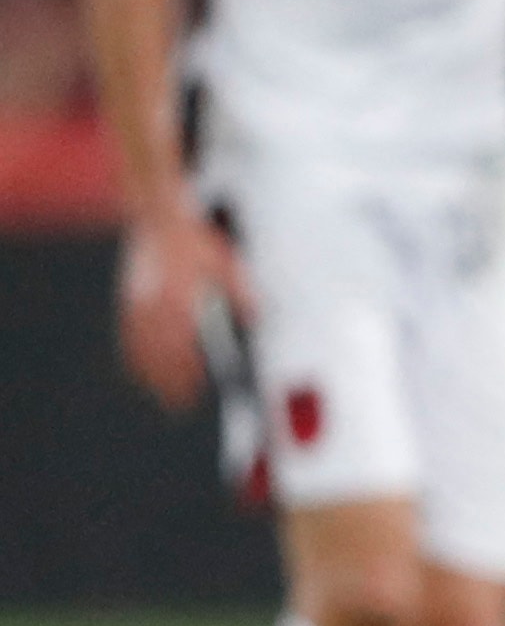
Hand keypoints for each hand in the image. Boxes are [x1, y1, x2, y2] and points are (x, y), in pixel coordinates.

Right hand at [115, 205, 246, 411]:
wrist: (158, 219)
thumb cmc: (195, 243)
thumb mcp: (227, 264)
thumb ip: (242, 293)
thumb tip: (255, 318)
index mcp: (179, 299)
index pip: (182, 346)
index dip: (186, 373)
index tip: (194, 392)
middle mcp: (155, 305)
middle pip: (159, 355)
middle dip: (168, 384)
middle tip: (180, 406)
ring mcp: (137, 304)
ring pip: (140, 349)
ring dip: (150, 376)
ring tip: (163, 396)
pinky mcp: (128, 301)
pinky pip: (128, 336)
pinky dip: (134, 357)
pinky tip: (141, 372)